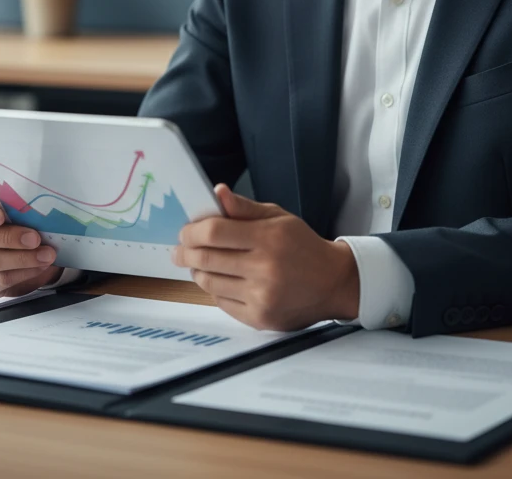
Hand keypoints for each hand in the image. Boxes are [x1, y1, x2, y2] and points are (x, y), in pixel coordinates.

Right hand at [0, 194, 61, 296]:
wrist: (17, 248)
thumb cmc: (12, 219)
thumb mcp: (11, 207)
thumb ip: (13, 204)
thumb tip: (36, 204)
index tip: (0, 216)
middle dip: (8, 237)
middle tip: (35, 238)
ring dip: (22, 258)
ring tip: (46, 254)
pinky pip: (1, 279)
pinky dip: (24, 272)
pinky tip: (40, 265)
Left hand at [171, 184, 359, 330]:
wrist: (333, 283)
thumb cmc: (303, 246)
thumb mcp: (278, 218)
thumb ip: (244, 208)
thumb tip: (217, 192)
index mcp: (268, 238)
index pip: (214, 232)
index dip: (192, 231)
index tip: (185, 231)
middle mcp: (264, 269)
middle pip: (206, 258)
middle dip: (185, 252)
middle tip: (179, 250)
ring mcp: (261, 296)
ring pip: (210, 283)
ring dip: (197, 271)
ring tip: (197, 263)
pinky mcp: (259, 318)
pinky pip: (222, 303)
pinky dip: (214, 290)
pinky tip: (219, 280)